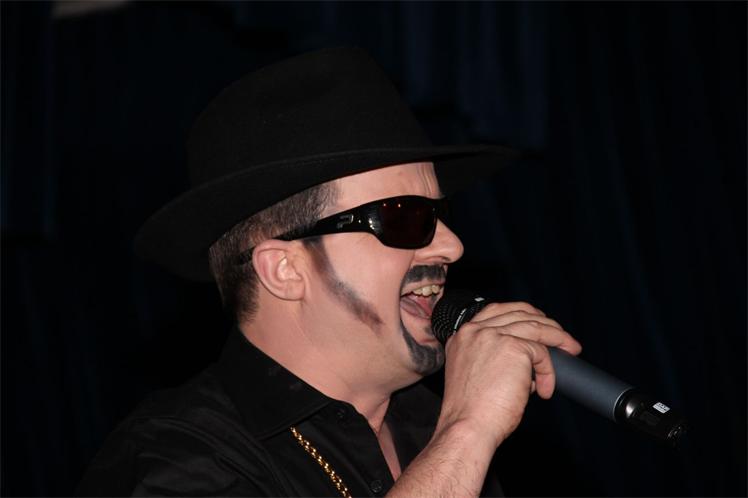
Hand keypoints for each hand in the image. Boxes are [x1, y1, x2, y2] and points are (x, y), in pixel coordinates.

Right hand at [436, 301, 581, 448]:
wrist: (468, 426)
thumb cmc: (471, 411)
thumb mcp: (475, 373)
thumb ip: (493, 356)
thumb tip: (527, 358)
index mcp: (462, 335)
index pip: (496, 311)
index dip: (522, 314)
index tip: (538, 323)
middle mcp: (475, 330)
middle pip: (518, 312)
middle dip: (545, 323)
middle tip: (562, 337)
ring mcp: (493, 336)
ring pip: (535, 327)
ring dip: (558, 338)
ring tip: (570, 350)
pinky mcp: (514, 348)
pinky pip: (541, 353)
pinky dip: (548, 371)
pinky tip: (545, 388)